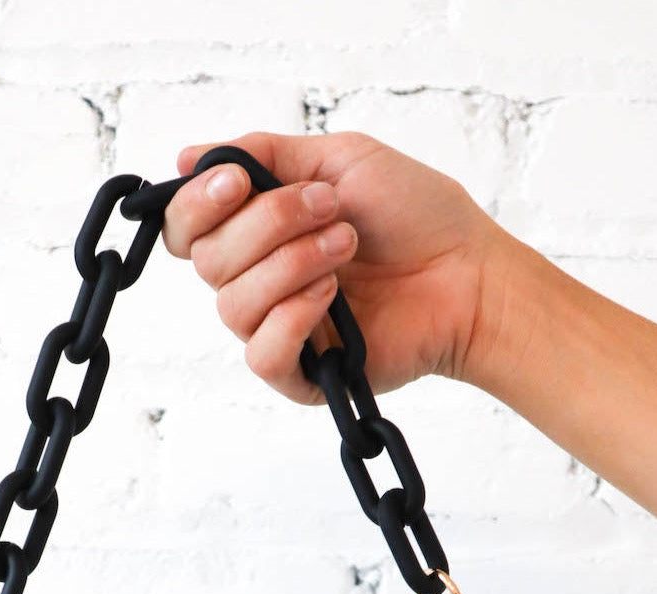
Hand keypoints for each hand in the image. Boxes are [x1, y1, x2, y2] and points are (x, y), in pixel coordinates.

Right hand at [161, 129, 506, 405]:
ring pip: (232, 305)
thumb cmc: (417, 218)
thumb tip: (189, 157)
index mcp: (258, 233)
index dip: (198, 204)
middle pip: (208, 261)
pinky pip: (261, 354)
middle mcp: (259, 282)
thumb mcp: (338, 160)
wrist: (468, 275)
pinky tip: (334, 298)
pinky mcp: (302, 375)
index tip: (238, 182)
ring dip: (292, 264)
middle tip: (330, 211)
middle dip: (267, 225)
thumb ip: (263, 155)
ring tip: (347, 247)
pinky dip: (293, 317)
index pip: (188, 229)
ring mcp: (278, 329)